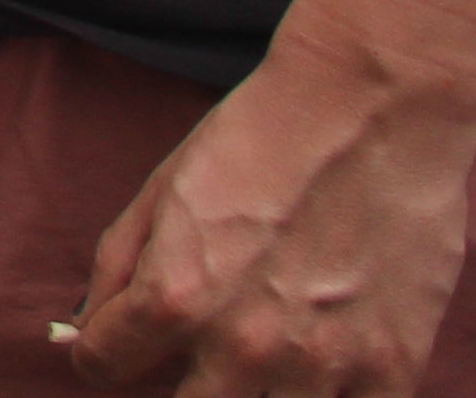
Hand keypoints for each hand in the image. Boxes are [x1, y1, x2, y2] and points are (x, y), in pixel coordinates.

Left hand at [71, 0, 475, 393]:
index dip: (98, 356)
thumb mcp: (158, 194)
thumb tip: (83, 333)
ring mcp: (324, 366)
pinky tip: (322, 359)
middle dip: (177, 382)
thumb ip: (114, 271)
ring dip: (253, 390)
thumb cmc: (257, 138)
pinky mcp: (392, 369)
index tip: (110, 349)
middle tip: (192, 348)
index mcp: (176, 300)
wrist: (371, 107)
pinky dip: (329, 393)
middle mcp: (246, 347)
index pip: (103, 368)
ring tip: (260, 348)